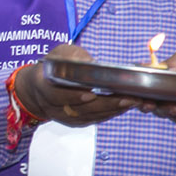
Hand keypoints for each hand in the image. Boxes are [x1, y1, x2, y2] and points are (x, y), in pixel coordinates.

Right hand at [12, 44, 136, 126]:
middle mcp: (51, 105)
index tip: (91, 94)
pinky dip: (111, 113)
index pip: (56, 94)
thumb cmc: (54, 66)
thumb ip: (74, 56)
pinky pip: (94, 119)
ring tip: (134, 101)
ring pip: (89, 116)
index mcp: (43, 85)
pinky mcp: (74, 122)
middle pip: (79, 109)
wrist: (40, 87)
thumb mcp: (60, 53)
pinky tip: (126, 106)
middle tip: (128, 98)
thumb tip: (90, 63)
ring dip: (113, 110)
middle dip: (105, 104)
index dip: (73, 96)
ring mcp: (63, 116)